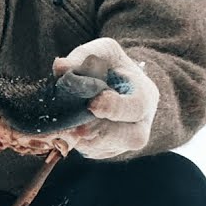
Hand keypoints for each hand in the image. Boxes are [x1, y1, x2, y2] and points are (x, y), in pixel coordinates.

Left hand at [53, 37, 159, 158]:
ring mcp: (125, 140)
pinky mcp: (107, 150)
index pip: (136, 108)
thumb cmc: (110, 65)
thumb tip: (60, 67)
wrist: (113, 83)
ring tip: (67, 125)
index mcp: (145, 95)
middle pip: (130, 137)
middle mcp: (141, 122)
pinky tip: (68, 128)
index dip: (114, 108)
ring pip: (107, 148)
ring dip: (84, 138)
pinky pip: (92, 152)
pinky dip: (77, 143)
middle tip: (77, 127)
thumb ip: (83, 57)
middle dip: (100, 132)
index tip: (92, 104)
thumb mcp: (102, 52)